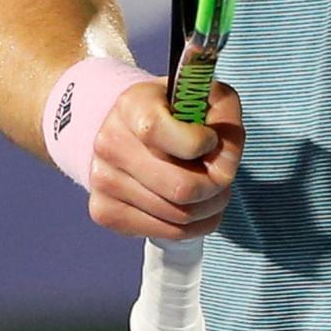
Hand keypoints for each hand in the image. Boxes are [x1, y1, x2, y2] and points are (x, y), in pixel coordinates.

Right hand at [87, 78, 244, 241]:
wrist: (137, 127)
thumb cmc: (179, 111)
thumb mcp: (210, 97)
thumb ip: (227, 119)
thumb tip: (222, 169)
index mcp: (132, 105)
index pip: (157, 131)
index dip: (198, 143)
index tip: (211, 139)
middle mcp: (110, 142)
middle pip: (180, 187)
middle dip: (216, 186)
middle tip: (222, 175)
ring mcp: (103, 180)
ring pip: (177, 215)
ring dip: (209, 207)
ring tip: (211, 189)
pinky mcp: (104, 212)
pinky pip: (165, 233)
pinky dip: (193, 226)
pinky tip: (195, 206)